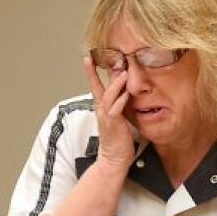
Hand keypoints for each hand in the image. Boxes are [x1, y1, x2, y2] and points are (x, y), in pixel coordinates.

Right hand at [84, 56, 134, 170]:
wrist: (114, 158)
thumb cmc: (118, 138)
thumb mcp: (118, 117)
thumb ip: (121, 103)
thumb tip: (127, 90)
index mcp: (102, 107)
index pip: (96, 86)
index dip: (92, 72)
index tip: (89, 58)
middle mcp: (101, 109)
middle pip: (97, 87)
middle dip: (92, 72)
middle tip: (93, 57)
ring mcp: (106, 116)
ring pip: (108, 96)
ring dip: (116, 84)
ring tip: (123, 72)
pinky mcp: (113, 124)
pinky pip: (116, 110)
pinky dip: (121, 101)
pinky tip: (126, 94)